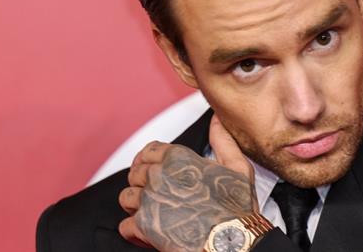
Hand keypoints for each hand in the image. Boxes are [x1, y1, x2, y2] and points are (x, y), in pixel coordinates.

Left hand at [118, 115, 258, 250]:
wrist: (232, 241)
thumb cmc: (236, 208)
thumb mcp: (237, 168)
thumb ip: (223, 141)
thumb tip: (216, 121)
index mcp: (178, 159)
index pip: (149, 151)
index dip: (149, 160)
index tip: (151, 168)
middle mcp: (159, 176)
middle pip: (135, 174)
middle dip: (143, 184)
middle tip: (158, 194)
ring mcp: (149, 201)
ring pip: (126, 198)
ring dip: (136, 206)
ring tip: (153, 212)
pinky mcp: (144, 227)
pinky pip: (125, 226)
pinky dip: (134, 231)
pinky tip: (148, 232)